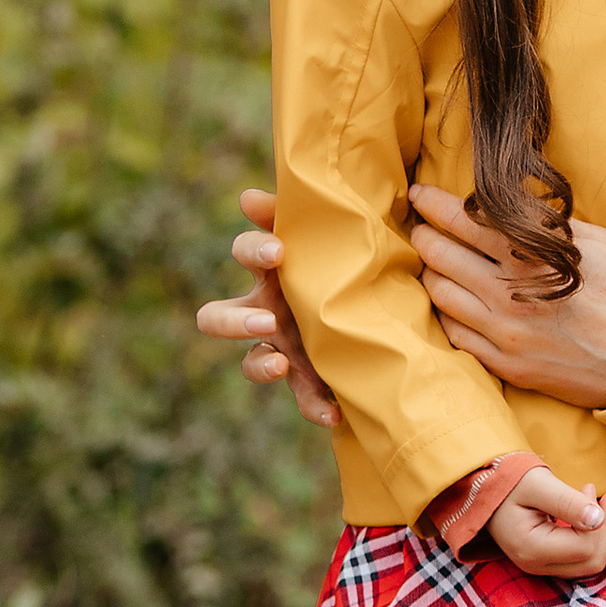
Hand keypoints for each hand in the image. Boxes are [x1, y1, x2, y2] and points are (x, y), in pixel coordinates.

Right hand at [195, 190, 339, 430]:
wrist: (389, 308)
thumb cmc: (355, 259)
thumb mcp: (338, 236)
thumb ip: (304, 215)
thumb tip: (247, 196)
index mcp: (275, 269)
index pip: (244, 252)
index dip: (252, 250)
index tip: (279, 253)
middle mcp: (267, 309)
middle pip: (216, 317)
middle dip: (235, 320)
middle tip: (268, 319)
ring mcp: (282, 347)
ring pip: (250, 363)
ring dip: (260, 365)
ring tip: (282, 364)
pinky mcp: (306, 379)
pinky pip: (301, 399)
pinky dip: (313, 406)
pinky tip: (333, 410)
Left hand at [410, 190, 605, 408]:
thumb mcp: (597, 242)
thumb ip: (547, 223)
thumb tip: (509, 201)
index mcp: (532, 258)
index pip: (465, 221)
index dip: (435, 204)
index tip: (419, 193)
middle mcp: (509, 296)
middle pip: (441, 256)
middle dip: (424, 235)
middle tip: (419, 225)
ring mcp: (504, 334)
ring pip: (441, 296)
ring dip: (430, 273)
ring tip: (431, 262)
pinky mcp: (506, 366)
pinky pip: (455, 336)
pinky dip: (446, 314)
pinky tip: (451, 302)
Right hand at [488, 468, 605, 579]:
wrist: (483, 487)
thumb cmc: (509, 481)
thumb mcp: (537, 484)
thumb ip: (567, 502)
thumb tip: (598, 519)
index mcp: (532, 549)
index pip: (586, 548)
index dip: (605, 523)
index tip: (603, 491)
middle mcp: (536, 565)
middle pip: (591, 561)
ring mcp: (541, 566)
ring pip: (589, 563)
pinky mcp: (546, 560)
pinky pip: (580, 559)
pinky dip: (599, 541)